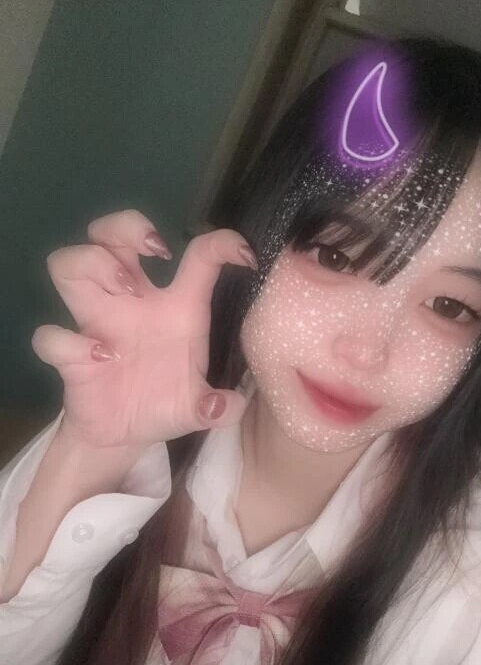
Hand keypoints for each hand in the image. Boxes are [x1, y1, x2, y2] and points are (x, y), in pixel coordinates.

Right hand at [31, 209, 257, 447]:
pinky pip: (51, 336)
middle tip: (153, 253)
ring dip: (94, 264)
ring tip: (125, 290)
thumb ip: (217, 407)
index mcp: (176, 306)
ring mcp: (97, 324)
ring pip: (68, 264)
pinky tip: (104, 357)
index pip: (198, 255)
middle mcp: (132, 303)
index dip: (222, 242)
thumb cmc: (164, 403)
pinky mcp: (70, 355)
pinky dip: (72, 342)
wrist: (124, 438)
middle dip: (126, 226)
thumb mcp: (200, 407)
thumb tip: (227, 406)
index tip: (244, 255)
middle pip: (110, 233)